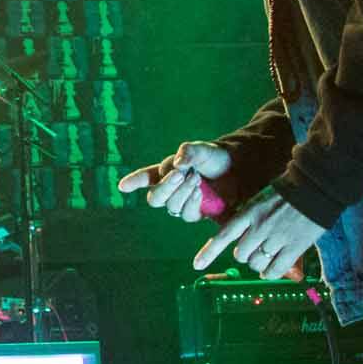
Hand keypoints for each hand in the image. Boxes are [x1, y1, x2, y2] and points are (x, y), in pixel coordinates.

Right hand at [117, 142, 238, 221]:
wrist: (239, 171)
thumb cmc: (216, 158)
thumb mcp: (203, 149)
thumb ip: (189, 152)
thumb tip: (178, 163)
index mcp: (167, 172)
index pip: (146, 177)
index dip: (134, 182)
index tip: (123, 186)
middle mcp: (171, 190)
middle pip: (155, 198)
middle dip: (164, 187)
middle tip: (179, 174)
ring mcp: (183, 203)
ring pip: (171, 206)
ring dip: (181, 193)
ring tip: (196, 179)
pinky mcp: (197, 213)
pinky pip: (187, 214)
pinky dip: (191, 203)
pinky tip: (199, 194)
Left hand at [192, 187, 325, 280]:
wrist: (315, 189)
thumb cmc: (287, 194)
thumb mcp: (261, 200)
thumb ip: (249, 219)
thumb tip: (240, 239)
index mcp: (249, 212)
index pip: (224, 235)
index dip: (209, 252)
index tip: (197, 265)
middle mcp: (260, 227)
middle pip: (240, 254)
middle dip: (245, 254)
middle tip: (255, 248)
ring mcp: (276, 238)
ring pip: (255, 264)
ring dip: (258, 264)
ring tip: (266, 255)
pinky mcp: (294, 247)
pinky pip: (274, 270)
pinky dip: (270, 273)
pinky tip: (273, 268)